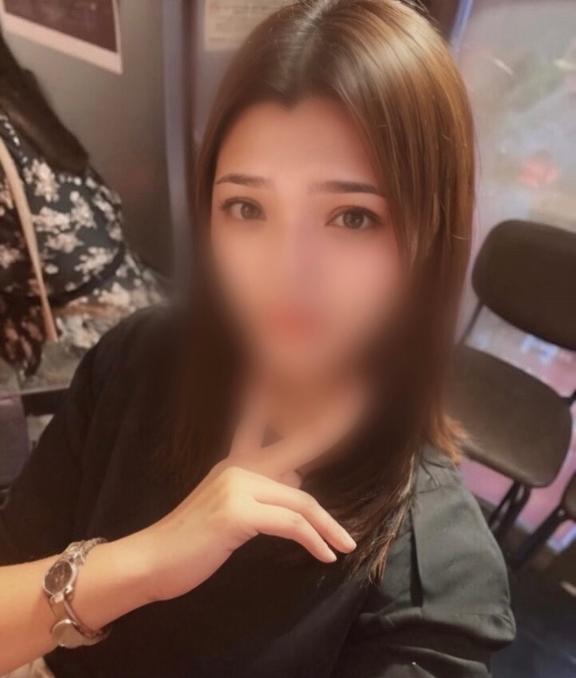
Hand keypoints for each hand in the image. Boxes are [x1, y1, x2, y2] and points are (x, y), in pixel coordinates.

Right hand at [132, 393, 359, 602]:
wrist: (151, 562)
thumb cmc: (191, 541)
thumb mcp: (230, 509)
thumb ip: (263, 493)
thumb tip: (298, 484)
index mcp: (235, 461)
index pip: (259, 420)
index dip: (282, 400)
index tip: (316, 387)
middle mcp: (238, 466)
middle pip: (297, 449)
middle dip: (329, 425)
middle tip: (358, 401)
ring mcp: (237, 486)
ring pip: (301, 501)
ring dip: (329, 526)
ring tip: (347, 544)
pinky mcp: (237, 513)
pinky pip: (290, 525)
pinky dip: (313, 540)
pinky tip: (326, 555)